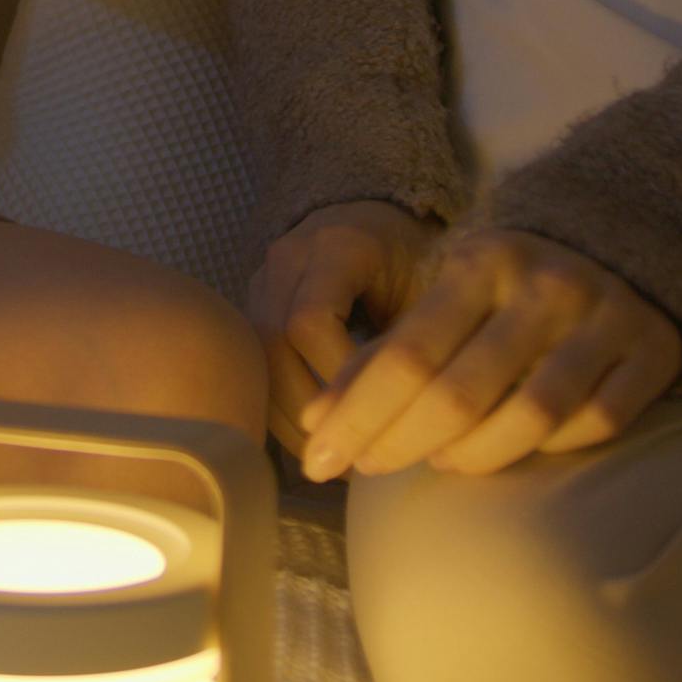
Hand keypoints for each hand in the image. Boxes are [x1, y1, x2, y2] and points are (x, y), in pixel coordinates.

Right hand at [251, 199, 438, 465]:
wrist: (377, 220)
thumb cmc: (415, 260)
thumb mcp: (428, 290)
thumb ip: (413, 344)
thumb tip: (411, 422)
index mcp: (337, 245)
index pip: (311, 320)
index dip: (335, 377)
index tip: (373, 418)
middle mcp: (288, 257)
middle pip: (272, 343)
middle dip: (308, 408)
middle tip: (346, 459)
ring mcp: (263, 277)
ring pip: (255, 357)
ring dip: (287, 415)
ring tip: (328, 461)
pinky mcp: (252, 301)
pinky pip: (255, 360)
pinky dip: (280, 403)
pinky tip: (312, 438)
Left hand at [296, 225, 681, 481]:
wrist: (624, 249)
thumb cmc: (509, 288)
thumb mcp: (448, 293)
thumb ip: (386, 354)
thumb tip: (316, 422)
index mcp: (484, 261)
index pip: (409, 352)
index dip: (360, 414)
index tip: (319, 458)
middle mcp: (546, 286)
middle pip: (462, 392)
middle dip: (402, 443)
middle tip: (368, 471)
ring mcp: (605, 320)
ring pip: (531, 417)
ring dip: (475, 456)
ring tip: (440, 462)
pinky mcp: (652, 354)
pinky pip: (597, 424)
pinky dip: (549, 450)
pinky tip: (513, 454)